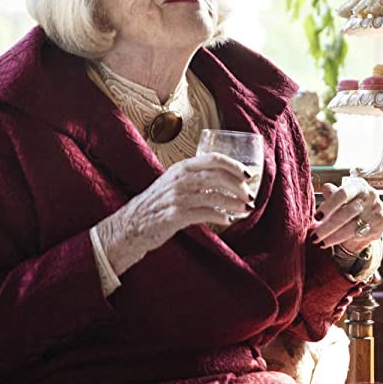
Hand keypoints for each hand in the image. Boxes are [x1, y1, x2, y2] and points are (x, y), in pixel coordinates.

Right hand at [97, 153, 252, 273]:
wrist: (132, 224)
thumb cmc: (157, 204)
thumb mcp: (173, 182)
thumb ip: (194, 177)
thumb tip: (227, 180)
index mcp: (181, 168)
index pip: (213, 158)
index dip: (234, 165)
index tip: (248, 174)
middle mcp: (180, 179)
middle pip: (218, 176)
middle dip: (239, 186)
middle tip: (250, 195)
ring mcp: (177, 197)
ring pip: (214, 196)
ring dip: (234, 203)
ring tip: (245, 208)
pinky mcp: (176, 216)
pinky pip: (205, 214)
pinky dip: (220, 216)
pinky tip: (227, 220)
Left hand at [312, 177, 382, 256]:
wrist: (370, 214)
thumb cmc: (350, 203)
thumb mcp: (341, 197)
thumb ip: (333, 194)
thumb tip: (326, 188)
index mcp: (358, 186)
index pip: (342, 194)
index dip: (328, 206)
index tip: (316, 217)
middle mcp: (370, 196)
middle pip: (346, 213)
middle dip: (328, 227)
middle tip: (314, 237)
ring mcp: (377, 209)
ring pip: (353, 227)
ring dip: (334, 237)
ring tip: (321, 243)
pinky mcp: (382, 222)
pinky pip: (362, 234)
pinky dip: (347, 240)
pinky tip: (335, 242)